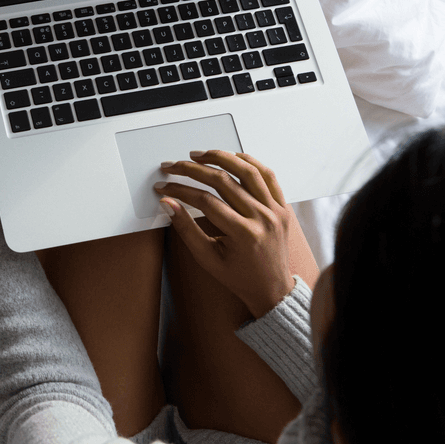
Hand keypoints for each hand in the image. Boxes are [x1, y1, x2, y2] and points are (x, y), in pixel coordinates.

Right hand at [155, 150, 297, 318]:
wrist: (271, 288)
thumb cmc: (239, 276)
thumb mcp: (206, 257)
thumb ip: (186, 228)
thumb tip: (167, 203)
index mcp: (244, 234)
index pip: (205, 201)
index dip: (180, 190)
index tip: (163, 186)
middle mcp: (263, 218)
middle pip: (223, 181)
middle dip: (192, 170)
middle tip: (173, 166)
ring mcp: (275, 210)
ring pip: (247, 170)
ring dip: (220, 157)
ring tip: (198, 155)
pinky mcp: (281, 206)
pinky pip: (267, 175)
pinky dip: (248, 162)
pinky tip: (230, 158)